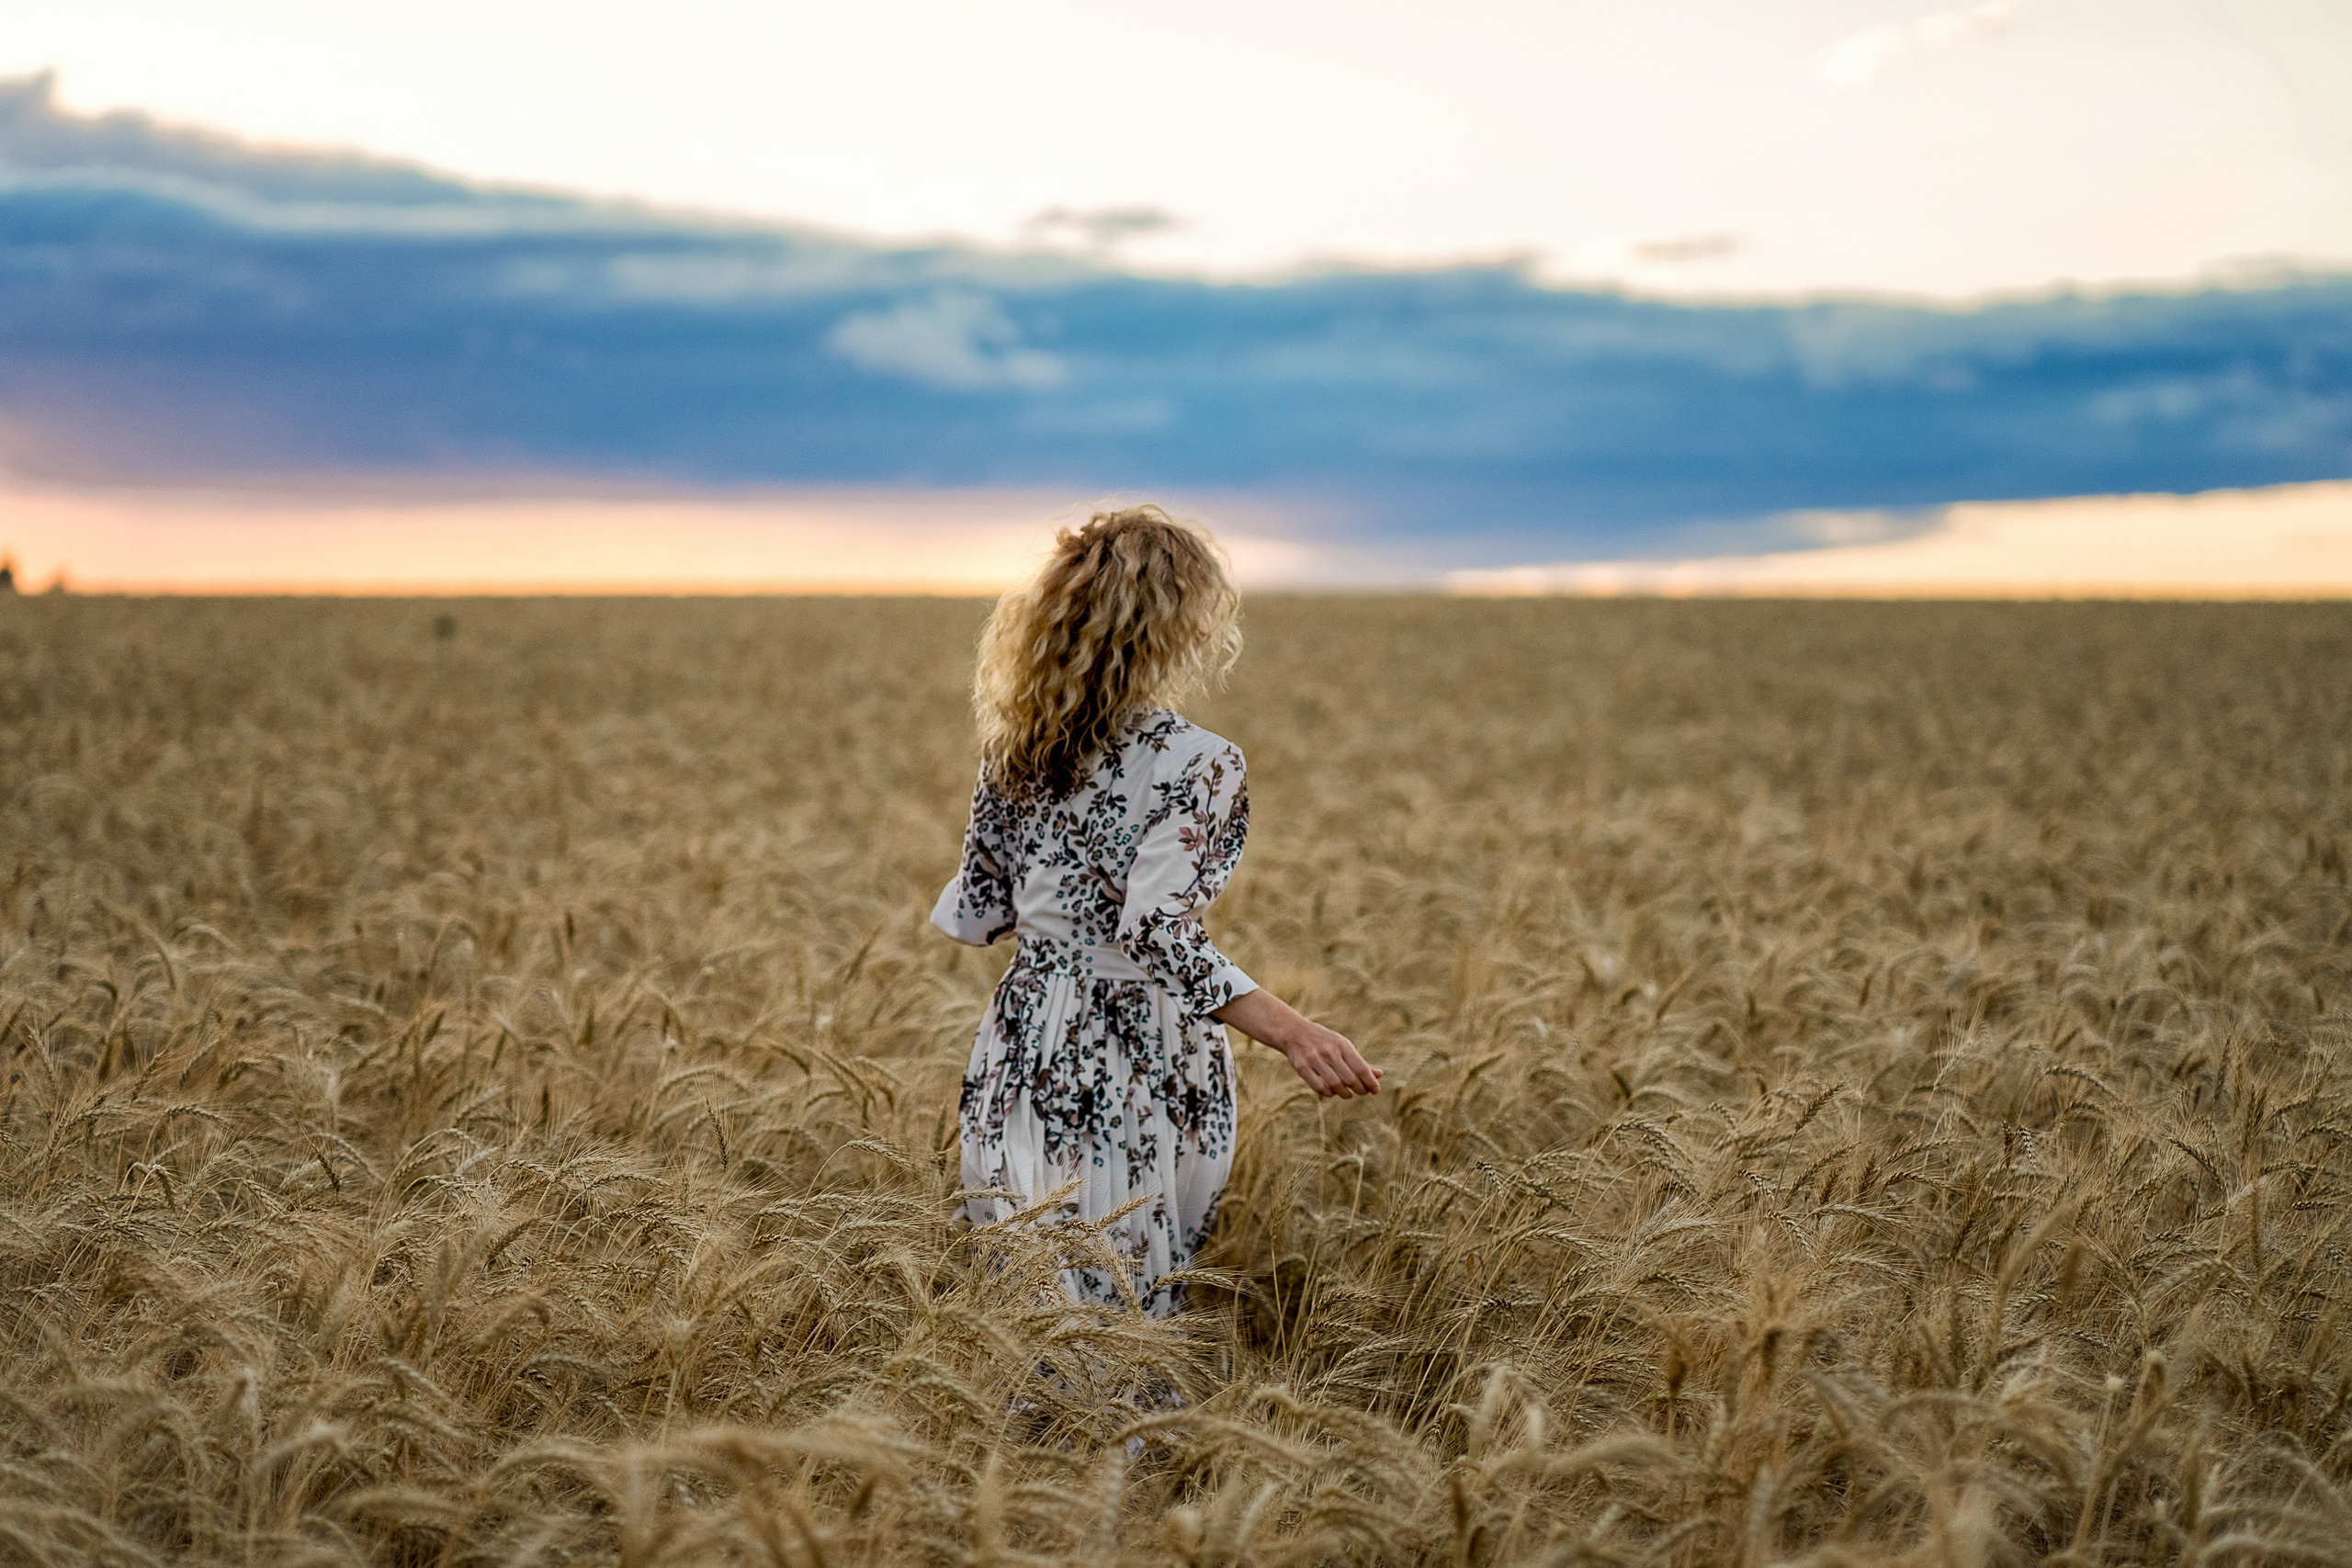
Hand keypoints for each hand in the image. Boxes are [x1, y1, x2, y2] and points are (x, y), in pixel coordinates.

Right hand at [1213, 988, 1381, 1098]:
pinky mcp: (1301, 1067)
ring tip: (1348, 1094)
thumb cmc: (1324, 1041)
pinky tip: (1332, 1092)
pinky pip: (1319, 1087)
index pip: (1360, 1067)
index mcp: (1342, 1044)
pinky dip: (1328, 1093)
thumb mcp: (1343, 1046)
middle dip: (1360, 1089)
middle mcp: (1329, 1051)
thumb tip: (1379, 1075)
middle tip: (1362, 1092)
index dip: (1370, 1082)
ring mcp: (1314, 1059)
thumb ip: (1359, 1061)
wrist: (1293, 1032)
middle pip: (1349, 1078)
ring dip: (1345, 1094)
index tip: (1375, 1090)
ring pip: (1335, 1085)